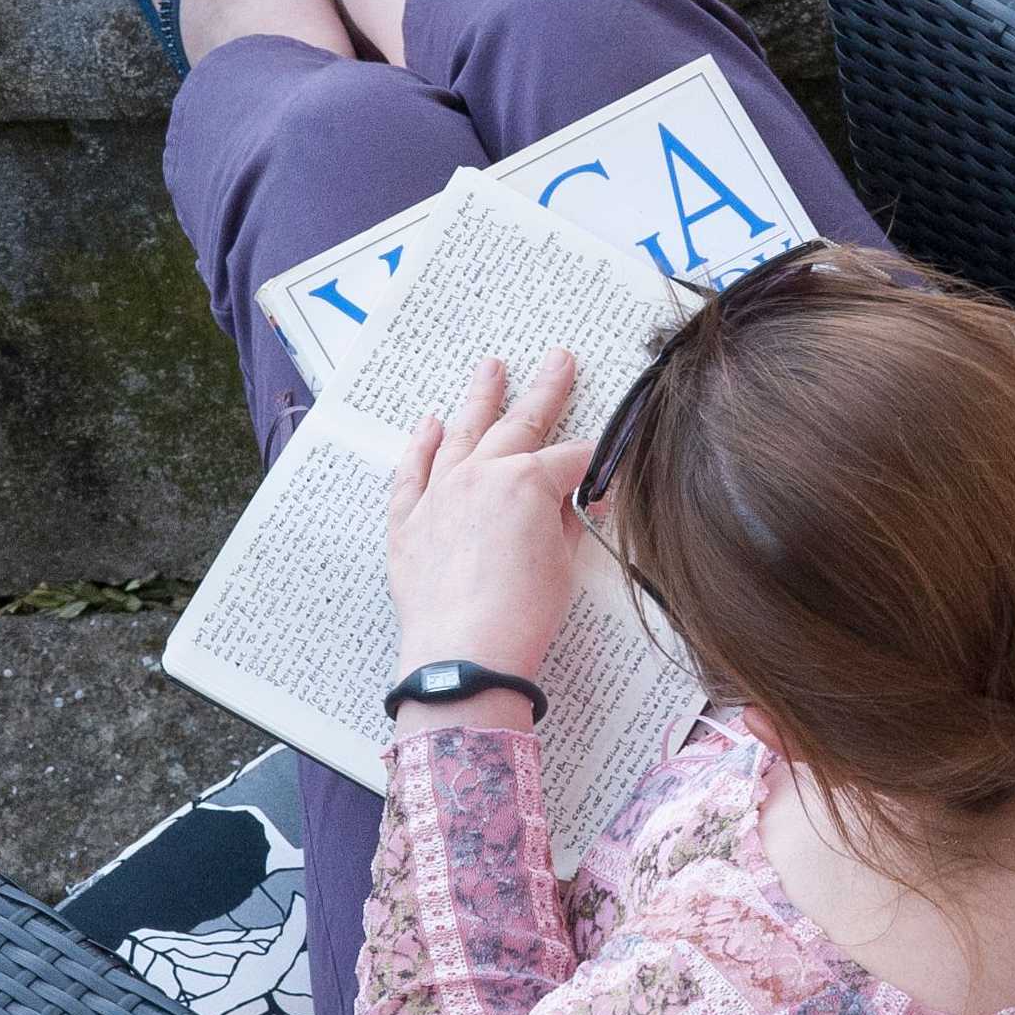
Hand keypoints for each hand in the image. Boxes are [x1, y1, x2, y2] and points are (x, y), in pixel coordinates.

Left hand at [386, 348, 592, 700]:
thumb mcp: (562, 565)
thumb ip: (570, 522)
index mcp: (527, 481)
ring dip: (479, 398)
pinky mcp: (408, 520)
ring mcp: (439, 493)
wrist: (463, 655)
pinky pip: (412, 471)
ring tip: (490, 368)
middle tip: (558, 359)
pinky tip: (430, 422)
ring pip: (461, 433)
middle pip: (520, 424)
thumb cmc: (521, 615)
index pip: (570, 460)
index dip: (593, 466)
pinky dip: (421, 445)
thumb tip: (579, 502)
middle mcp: (480, 474)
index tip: (606, 473)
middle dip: (545, 390)